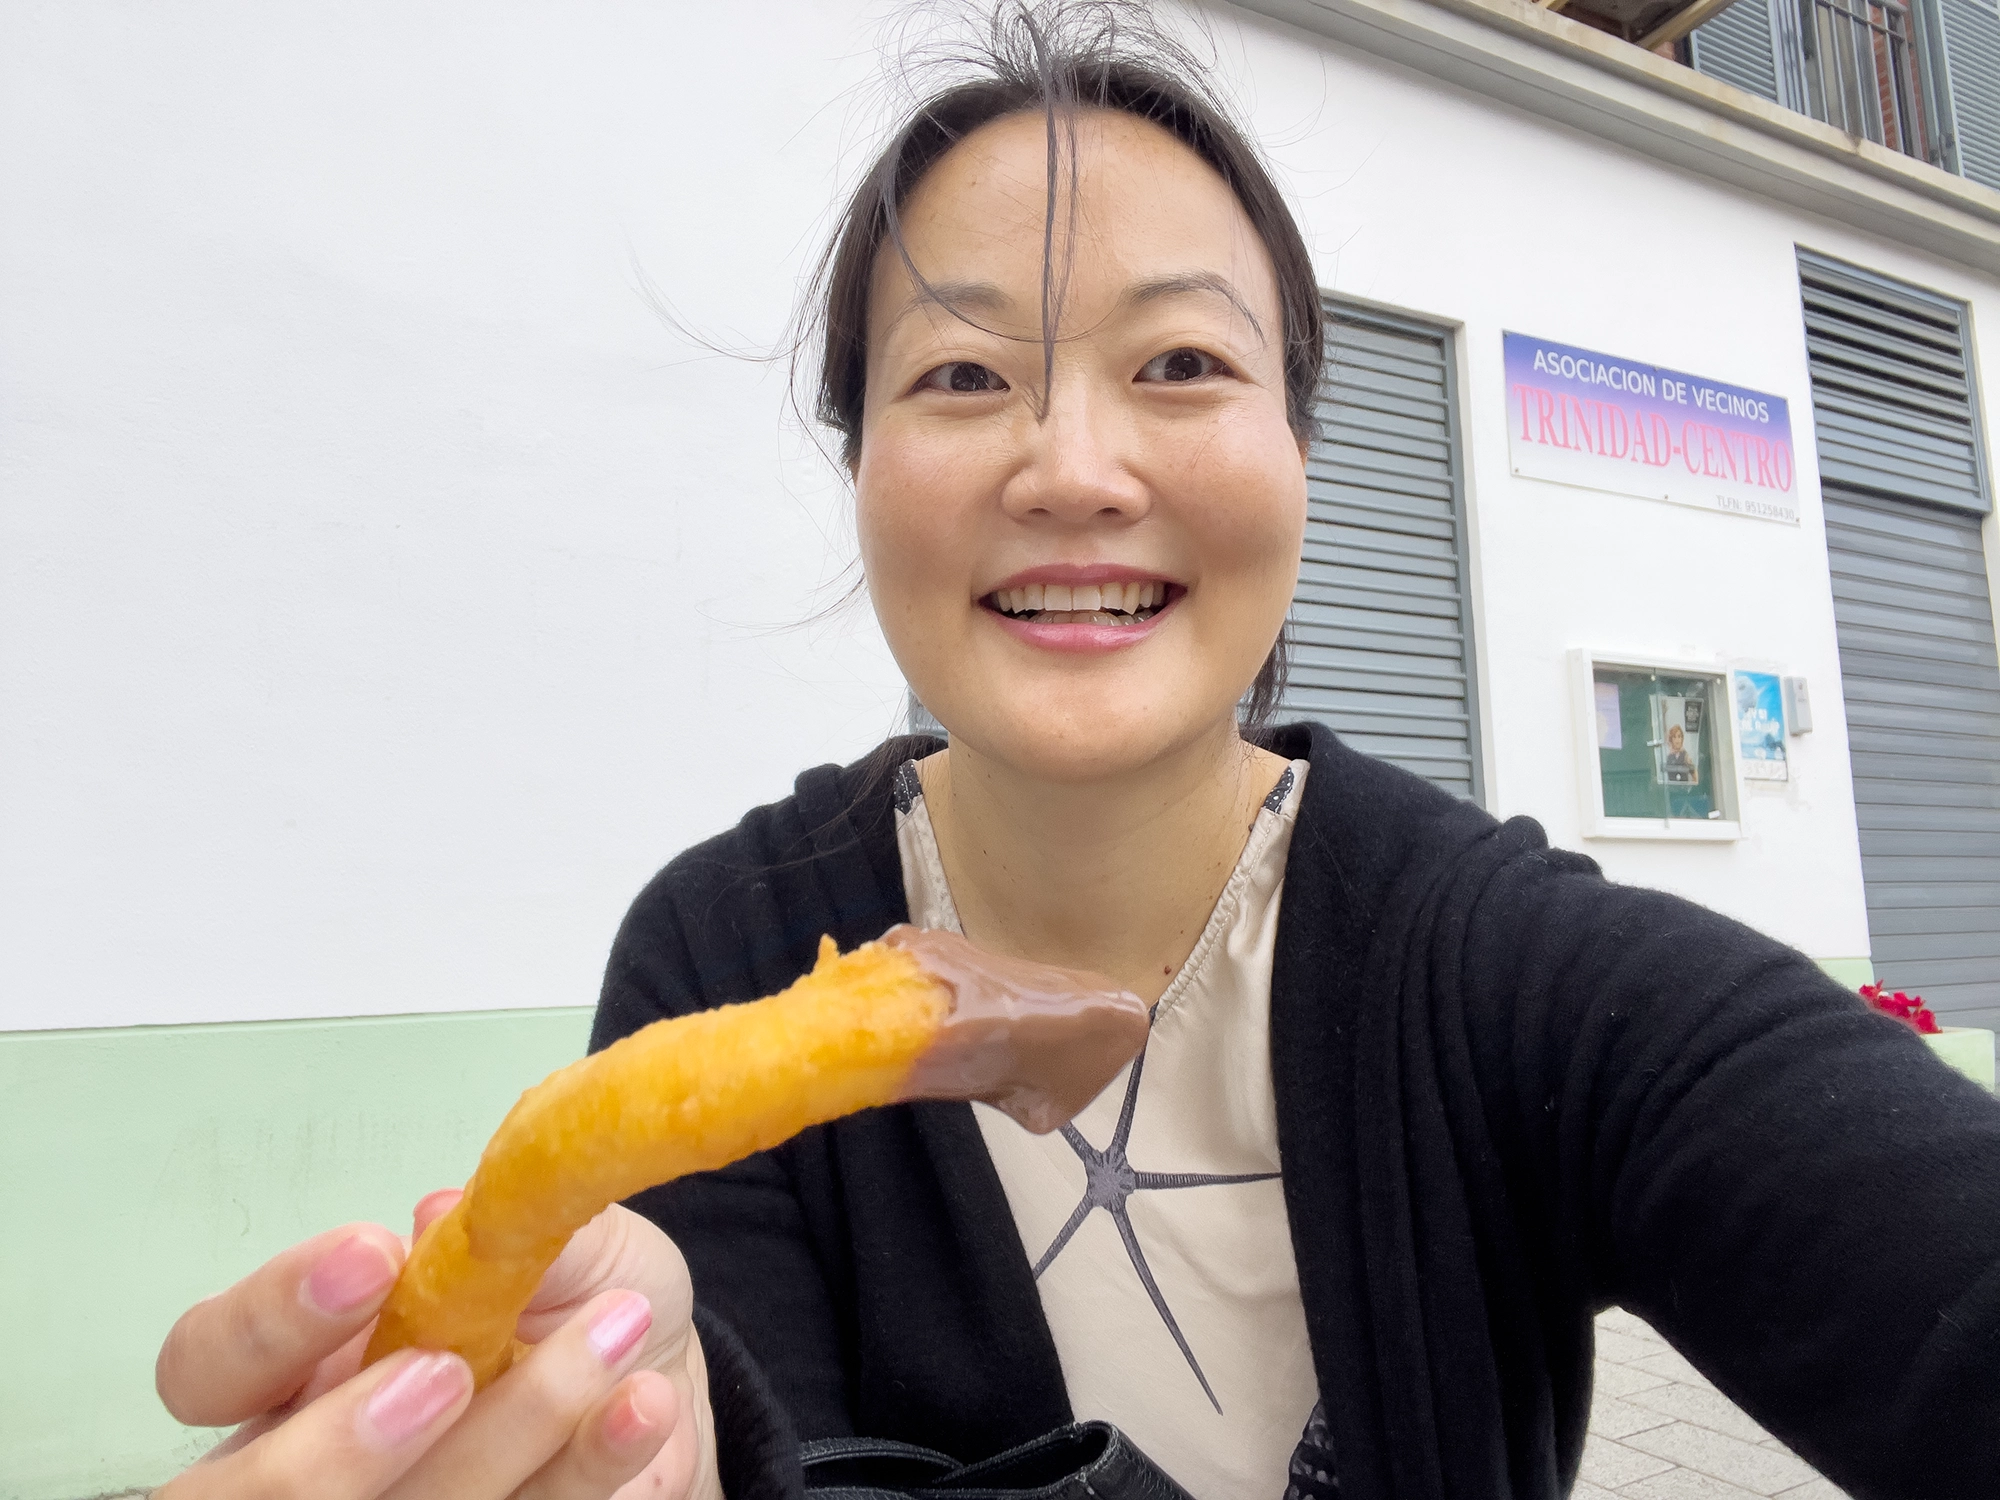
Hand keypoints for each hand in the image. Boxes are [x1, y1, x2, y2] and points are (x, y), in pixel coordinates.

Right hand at [154, 1195, 723, 1499]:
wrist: (660, 1376)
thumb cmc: (572, 1297)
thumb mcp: (554, 1236)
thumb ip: (504, 1225)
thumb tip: (442, 1213)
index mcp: (303, 1365)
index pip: (210, 1363)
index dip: (270, 1321)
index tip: (372, 1257)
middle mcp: (321, 1458)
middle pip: (249, 1493)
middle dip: (336, 1443)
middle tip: (445, 1370)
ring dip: (507, 1433)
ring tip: (612, 1337)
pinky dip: (586, 1466)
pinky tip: (641, 1404)